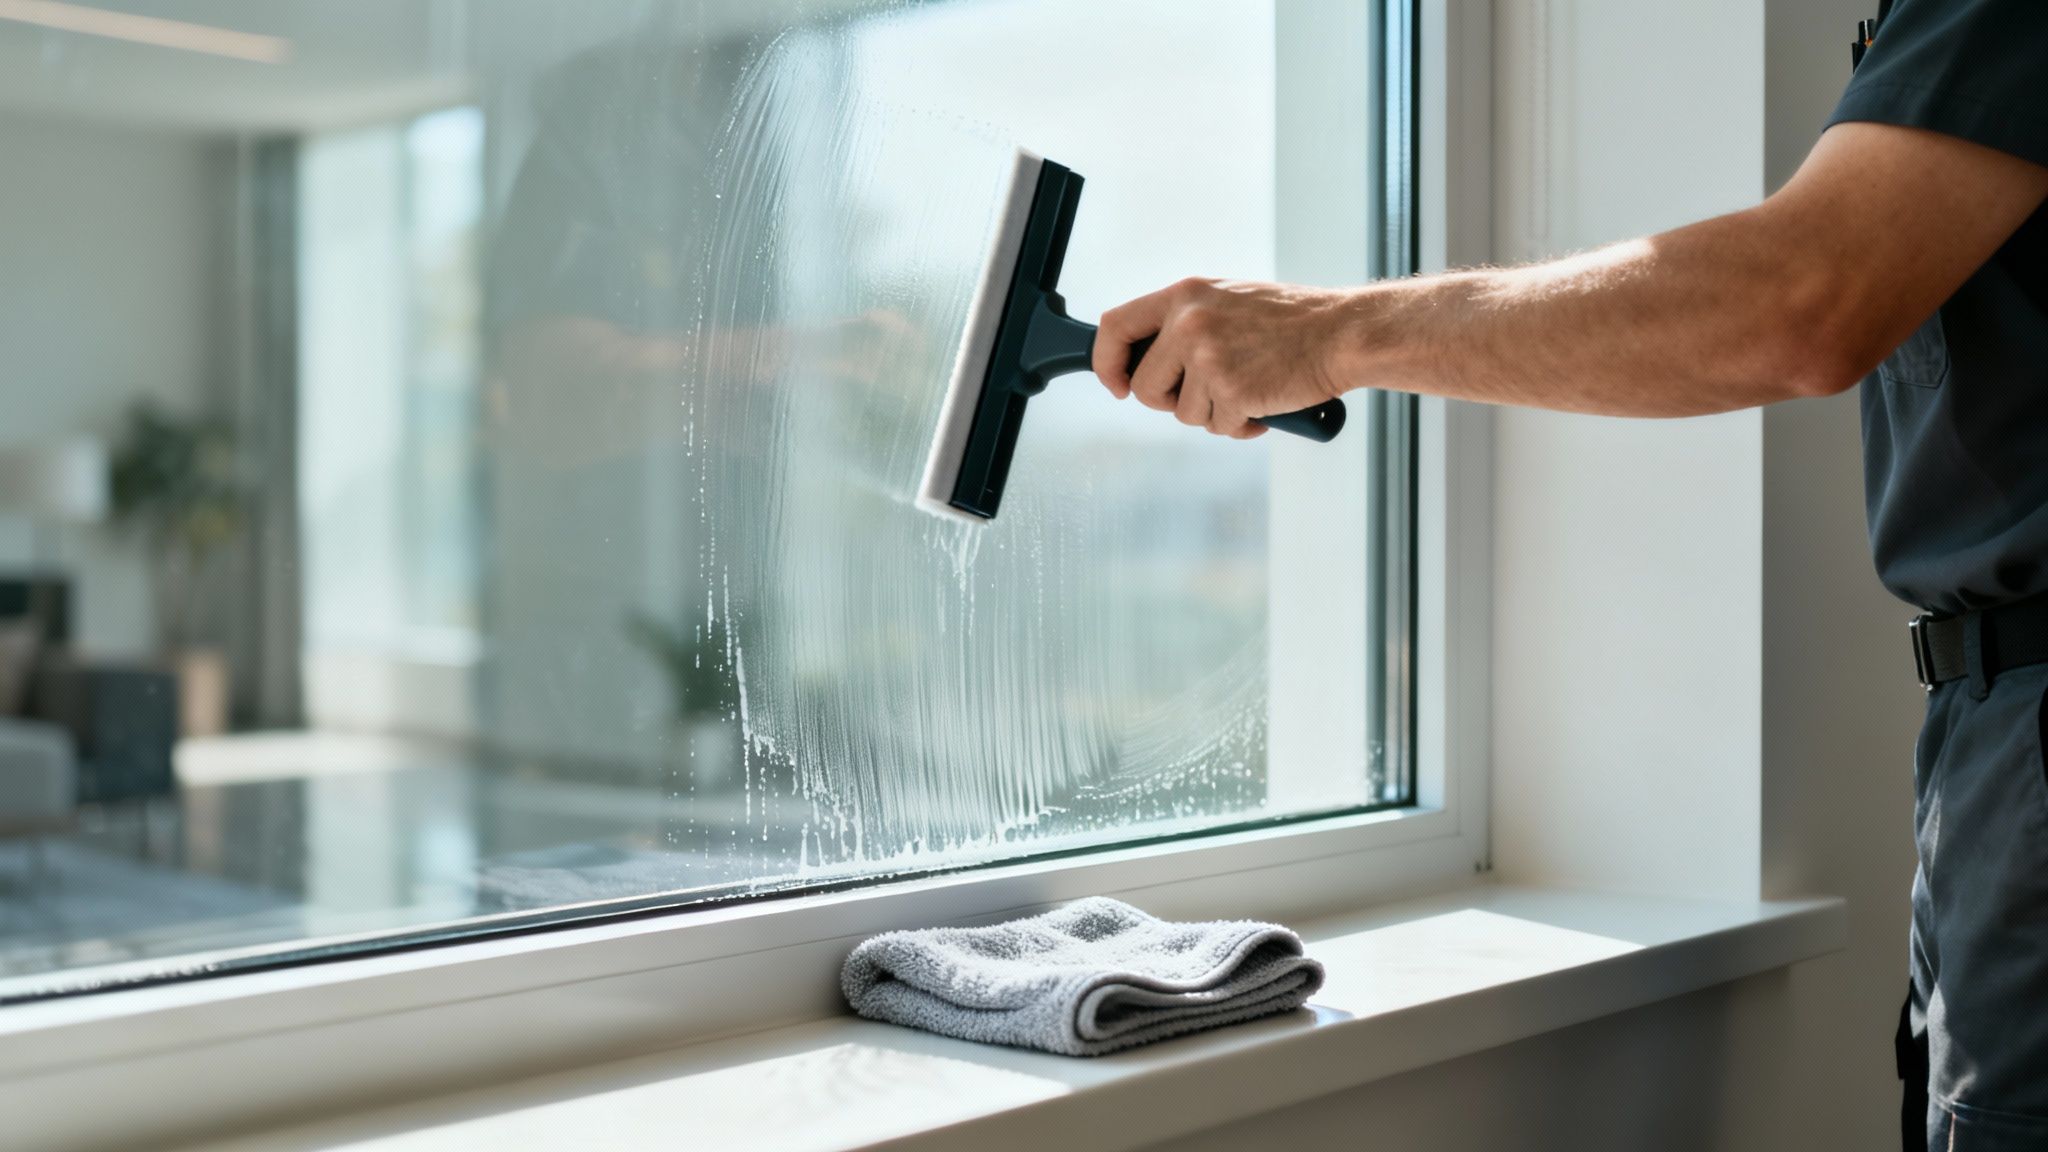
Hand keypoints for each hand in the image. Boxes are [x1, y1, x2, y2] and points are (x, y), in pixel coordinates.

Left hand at [1091, 277, 1352, 438]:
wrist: (1340, 333)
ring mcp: (1209, 358)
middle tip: (1208, 391)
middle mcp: (1189, 323)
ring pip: (1183, 414)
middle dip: (1171, 402)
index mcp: (1184, 294)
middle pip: (1145, 387)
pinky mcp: (1231, 391)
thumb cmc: (1290, 321)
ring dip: (1214, 413)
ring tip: (1248, 387)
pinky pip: (1218, 427)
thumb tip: (1146, 361)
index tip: (1118, 383)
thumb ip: (1185, 323)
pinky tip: (1264, 402)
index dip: (1108, 362)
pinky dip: (1241, 425)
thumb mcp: (1226, 300)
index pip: (1115, 326)